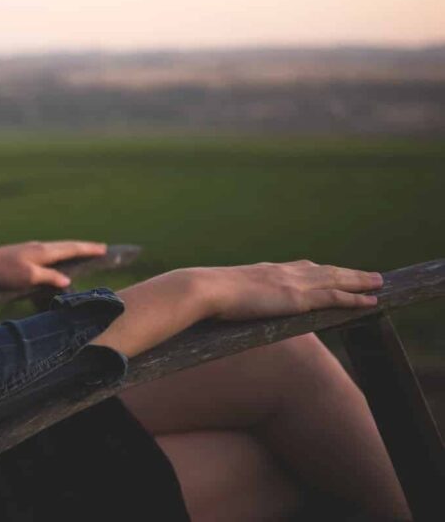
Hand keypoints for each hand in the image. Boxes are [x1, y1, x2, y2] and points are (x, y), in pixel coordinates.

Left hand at [0, 240, 106, 293]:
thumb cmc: (1, 273)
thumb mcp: (28, 278)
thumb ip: (49, 278)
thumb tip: (67, 281)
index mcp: (43, 251)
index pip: (71, 248)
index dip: (89, 249)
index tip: (105, 249)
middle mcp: (37, 247)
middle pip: (65, 246)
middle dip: (83, 248)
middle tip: (100, 249)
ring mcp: (27, 250)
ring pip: (55, 250)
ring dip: (69, 252)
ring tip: (81, 254)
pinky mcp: (19, 256)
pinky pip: (45, 256)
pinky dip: (56, 258)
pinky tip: (52, 262)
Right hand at [196, 260, 381, 320]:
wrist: (203, 290)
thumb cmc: (202, 296)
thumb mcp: (218, 296)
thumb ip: (227, 300)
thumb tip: (218, 310)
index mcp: (263, 271)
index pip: (297, 268)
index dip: (317, 270)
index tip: (329, 270)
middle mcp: (281, 272)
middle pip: (322, 270)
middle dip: (346, 273)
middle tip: (366, 274)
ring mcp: (290, 283)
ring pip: (334, 280)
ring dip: (358, 281)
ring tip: (378, 283)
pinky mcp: (296, 297)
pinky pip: (333, 297)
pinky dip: (353, 298)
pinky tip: (370, 301)